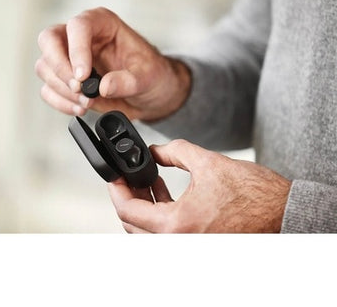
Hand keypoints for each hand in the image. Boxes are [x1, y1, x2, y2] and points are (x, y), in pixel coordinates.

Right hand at [35, 7, 190, 120]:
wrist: (149, 94)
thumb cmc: (151, 74)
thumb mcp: (148, 76)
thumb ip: (128, 81)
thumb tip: (104, 86)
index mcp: (102, 24)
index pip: (78, 26)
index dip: (76, 50)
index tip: (84, 76)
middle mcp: (81, 37)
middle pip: (49, 40)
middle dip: (59, 67)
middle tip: (79, 88)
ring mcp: (69, 57)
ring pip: (45, 66)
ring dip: (62, 89)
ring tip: (87, 101)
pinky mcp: (65, 79)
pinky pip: (48, 89)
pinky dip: (59, 101)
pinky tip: (79, 107)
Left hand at [108, 139, 290, 232]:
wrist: (283, 213)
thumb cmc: (254, 194)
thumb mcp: (208, 162)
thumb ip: (174, 151)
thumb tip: (154, 150)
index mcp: (177, 226)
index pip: (128, 212)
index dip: (116, 189)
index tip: (114, 175)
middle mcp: (179, 243)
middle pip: (133, 225)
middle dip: (127, 197)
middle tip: (127, 175)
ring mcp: (188, 246)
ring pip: (148, 231)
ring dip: (143, 205)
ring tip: (146, 178)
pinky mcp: (196, 243)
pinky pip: (166, 232)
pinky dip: (159, 212)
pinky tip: (162, 189)